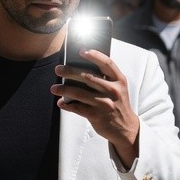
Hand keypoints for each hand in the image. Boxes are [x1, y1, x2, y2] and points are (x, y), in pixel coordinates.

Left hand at [52, 49, 139, 168]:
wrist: (125, 128)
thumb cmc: (117, 104)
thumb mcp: (118, 89)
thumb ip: (105, 79)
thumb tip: (79, 71)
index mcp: (119, 81)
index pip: (107, 63)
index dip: (94, 55)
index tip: (81, 51)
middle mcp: (113, 91)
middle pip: (88, 77)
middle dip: (70, 72)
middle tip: (58, 69)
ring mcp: (105, 104)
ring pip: (80, 93)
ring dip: (64, 90)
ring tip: (54, 88)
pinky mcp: (97, 116)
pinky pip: (78, 108)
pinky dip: (68, 105)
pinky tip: (60, 102)